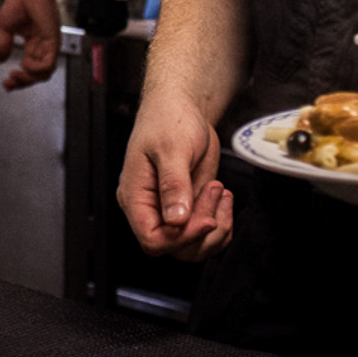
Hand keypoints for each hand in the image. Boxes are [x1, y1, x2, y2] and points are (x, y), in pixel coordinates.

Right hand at [0, 0, 60, 89]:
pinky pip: (49, 63)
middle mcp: (44, 46)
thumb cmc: (21, 1)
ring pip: (44, 73)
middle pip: (37, 74)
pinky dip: (37, 70)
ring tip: (15, 76)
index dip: (18, 79)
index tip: (6, 84)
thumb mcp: (6, 27)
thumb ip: (3, 44)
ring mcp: (50, 45)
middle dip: (22, 82)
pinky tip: (25, 66)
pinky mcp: (53, 41)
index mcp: (34, 43)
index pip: (29, 68)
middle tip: (9, 84)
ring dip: (29, 78)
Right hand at [118, 92, 232, 260]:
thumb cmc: (168, 120)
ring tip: (218, 190)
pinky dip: (222, 224)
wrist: (182, 108)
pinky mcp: (189, 208)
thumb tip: (175, 220)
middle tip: (212, 192)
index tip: (204, 219)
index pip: (152, 239)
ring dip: (215, 226)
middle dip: (202, 229)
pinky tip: (222, 198)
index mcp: (135, 196)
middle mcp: (150, 208)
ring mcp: (170, 210)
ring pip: (193, 246)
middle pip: (174, 248)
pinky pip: (205, 235)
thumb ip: (173, 186)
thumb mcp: (172, 149)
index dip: (181, 238)